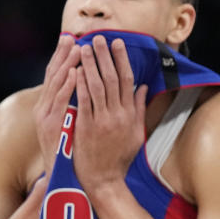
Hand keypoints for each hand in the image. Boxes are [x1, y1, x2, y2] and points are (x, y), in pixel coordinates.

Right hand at [33, 35, 80, 174]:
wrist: (61, 179)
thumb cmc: (69, 153)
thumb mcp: (71, 125)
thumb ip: (77, 106)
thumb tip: (86, 89)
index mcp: (50, 107)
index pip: (57, 77)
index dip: (64, 58)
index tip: (74, 40)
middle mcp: (44, 108)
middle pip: (53, 75)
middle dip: (62, 55)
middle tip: (72, 36)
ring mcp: (46, 116)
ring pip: (56, 84)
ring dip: (66, 63)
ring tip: (76, 47)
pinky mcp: (50, 126)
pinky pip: (60, 102)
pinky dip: (67, 85)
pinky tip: (75, 73)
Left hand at [72, 35, 147, 199]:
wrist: (104, 180)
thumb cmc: (119, 158)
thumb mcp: (136, 133)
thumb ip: (139, 109)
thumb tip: (144, 87)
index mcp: (130, 115)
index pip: (128, 81)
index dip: (122, 60)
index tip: (118, 43)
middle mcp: (118, 115)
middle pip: (112, 79)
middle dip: (105, 56)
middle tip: (98, 38)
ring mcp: (102, 121)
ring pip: (97, 87)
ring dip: (90, 65)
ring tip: (84, 47)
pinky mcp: (87, 128)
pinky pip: (83, 102)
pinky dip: (80, 85)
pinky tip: (75, 70)